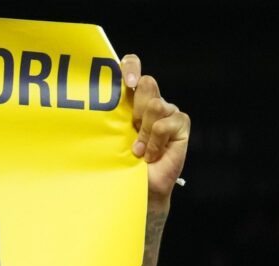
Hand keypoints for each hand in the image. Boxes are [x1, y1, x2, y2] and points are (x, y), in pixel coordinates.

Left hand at [120, 54, 189, 205]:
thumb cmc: (122, 162)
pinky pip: (165, 125)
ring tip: (139, 150)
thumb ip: (111, 115)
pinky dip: (155, 143)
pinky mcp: (180, 124)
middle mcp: (151, 101)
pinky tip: (151, 154)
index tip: (127, 80)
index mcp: (131, 98)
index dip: (131, 66)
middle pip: (147, 84)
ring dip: (144, 133)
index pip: (133, 66)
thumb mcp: (111, 135)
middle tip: (131, 130)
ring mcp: (168, 111)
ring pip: (156, 106)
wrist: (140, 186)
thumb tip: (98, 98)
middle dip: (136, 110)